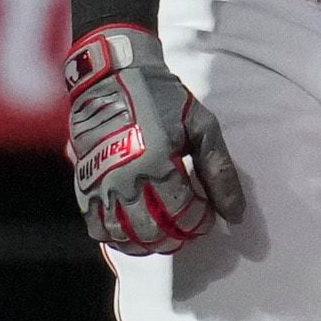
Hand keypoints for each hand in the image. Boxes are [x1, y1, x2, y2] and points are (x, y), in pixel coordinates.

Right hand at [61, 25, 249, 254]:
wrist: (112, 78)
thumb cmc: (163, 100)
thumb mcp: (202, 128)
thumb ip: (220, 172)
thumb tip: (236, 215)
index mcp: (156, 164)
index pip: (182, 216)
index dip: (200, 222)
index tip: (206, 213)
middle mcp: (124, 180)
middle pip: (152, 233)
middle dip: (177, 236)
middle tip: (187, 224)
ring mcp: (99, 185)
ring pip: (123, 236)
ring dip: (147, 242)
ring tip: (163, 232)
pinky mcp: (83, 185)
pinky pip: (96, 227)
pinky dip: (117, 237)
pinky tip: (134, 230)